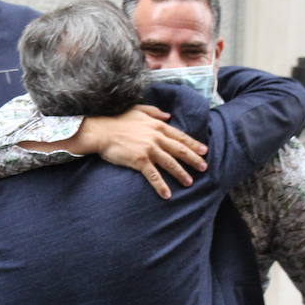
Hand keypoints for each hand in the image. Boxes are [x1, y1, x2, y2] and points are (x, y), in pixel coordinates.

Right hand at [76, 105, 207, 198]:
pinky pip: (153, 175)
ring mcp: (149, 149)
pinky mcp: (139, 160)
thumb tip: (168, 116)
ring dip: (181, 174)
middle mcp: (156, 138)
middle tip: (204, 168)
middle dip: (193, 159)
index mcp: (157, 126)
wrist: (100, 131)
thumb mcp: (138, 110)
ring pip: (170, 163)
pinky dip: (161, 185)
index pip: (180, 136)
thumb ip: (155, 112)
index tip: (204, 151)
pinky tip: (167, 194)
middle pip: (179, 150)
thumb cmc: (116, 120)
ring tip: (189, 183)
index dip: (193, 144)